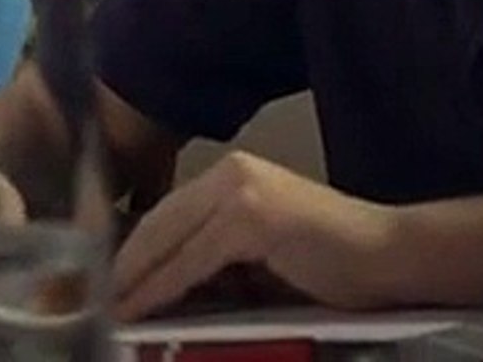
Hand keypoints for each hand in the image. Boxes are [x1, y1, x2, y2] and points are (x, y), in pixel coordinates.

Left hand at [110, 151, 401, 320]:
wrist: (389, 258)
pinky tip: (138, 308)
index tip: (104, 281)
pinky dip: (161, 287)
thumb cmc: (332, 264)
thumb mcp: (259, 257)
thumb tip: (162, 286)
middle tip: (93, 297)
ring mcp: (240, 191)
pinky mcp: (250, 218)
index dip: (131, 249)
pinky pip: (191, 261)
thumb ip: (214, 259)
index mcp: (232, 174)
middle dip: (122, 263)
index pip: (167, 213)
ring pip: (167, 240)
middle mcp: (231, 173)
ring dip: (134, 279)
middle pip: (158, 222)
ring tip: (109, 309)